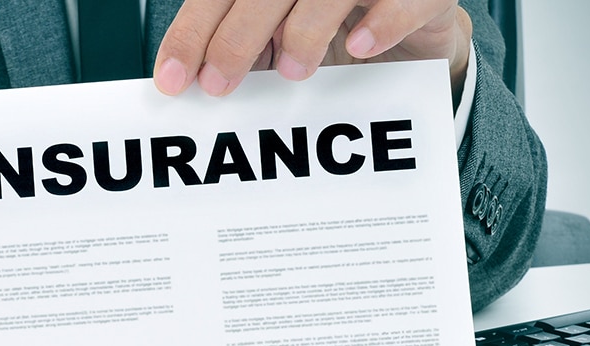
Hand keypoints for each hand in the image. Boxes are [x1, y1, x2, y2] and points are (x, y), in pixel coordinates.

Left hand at [155, 0, 471, 96]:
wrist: (416, 19)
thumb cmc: (334, 23)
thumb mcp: (276, 34)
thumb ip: (238, 45)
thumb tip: (191, 78)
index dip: (193, 31)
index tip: (173, 78)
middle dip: (236, 36)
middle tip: (220, 83)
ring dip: (303, 29)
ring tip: (292, 71)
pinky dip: (384, 20)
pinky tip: (359, 45)